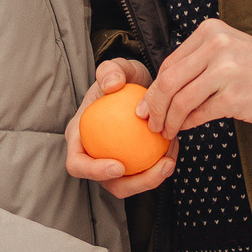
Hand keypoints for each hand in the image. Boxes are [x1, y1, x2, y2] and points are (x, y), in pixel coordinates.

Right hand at [65, 59, 176, 198]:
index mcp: (79, 137)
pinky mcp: (133, 164)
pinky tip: (174, 149)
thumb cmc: (122, 78)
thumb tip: (111, 86)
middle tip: (161, 167)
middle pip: (110, 184)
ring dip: (154, 178)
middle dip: (136, 184)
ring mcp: (113, 162)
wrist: (137, 86)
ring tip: (171, 160)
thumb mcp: (117, 67)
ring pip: (131, 184)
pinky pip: (146, 172)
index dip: (93, 171)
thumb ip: (110, 70)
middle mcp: (93, 155)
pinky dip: (161, 165)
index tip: (119, 166)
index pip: (77, 163)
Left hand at [143, 19, 251, 137]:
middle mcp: (217, 46)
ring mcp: (226, 71)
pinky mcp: (235, 97)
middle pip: (169, 81)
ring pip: (181, 100)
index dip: (154, 88)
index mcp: (211, 31)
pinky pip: (198, 114)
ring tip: (166, 130)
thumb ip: (198, 62)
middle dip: (154, 106)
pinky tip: (185, 128)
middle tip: (150, 122)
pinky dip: (187, 124)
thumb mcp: (229, 51)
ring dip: (169, 120)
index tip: (147, 104)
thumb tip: (160, 89)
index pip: (170, 63)